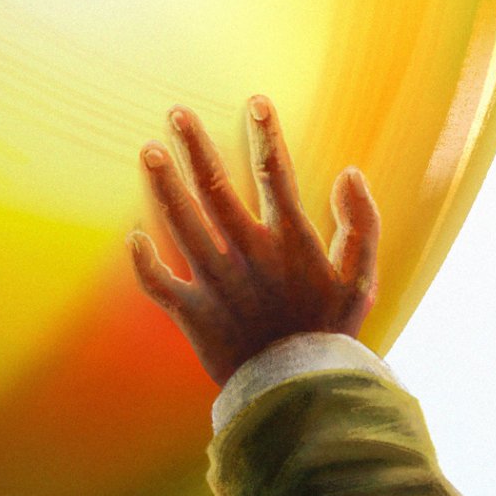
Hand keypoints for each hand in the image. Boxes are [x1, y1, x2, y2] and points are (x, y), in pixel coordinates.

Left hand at [129, 97, 379, 386]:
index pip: (276, 175)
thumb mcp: (362, 279)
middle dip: (195, 147)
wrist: (302, 393)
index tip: (256, 102)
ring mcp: (218, 283)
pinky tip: (133, 236)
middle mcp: (249, 254)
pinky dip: (144, 262)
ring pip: (182, 225)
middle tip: (177, 113)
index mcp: (290, 242)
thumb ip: (362, 225)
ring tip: (148, 152)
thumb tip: (350, 173)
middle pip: (216, 188)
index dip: (266, 135)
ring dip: (164, 186)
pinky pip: (160, 284)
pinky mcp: (195, 314)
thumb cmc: (331, 332)